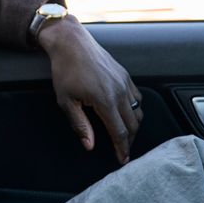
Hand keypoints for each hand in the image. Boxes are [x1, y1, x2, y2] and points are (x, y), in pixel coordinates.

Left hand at [37, 15, 142, 164]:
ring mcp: (125, 82)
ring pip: (138, 111)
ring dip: (133, 125)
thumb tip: (89, 145)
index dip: (122, 149)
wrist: (71, 43)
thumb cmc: (65, 70)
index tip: (122, 159)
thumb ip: (79, 124)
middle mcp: (120, 92)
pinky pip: (137, 97)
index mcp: (105, 100)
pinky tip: (126, 113)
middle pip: (133, 124)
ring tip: (124, 134)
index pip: (119, 132)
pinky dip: (135, 109)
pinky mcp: (125, 75)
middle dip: (129, 140)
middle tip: (123, 150)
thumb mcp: (65, 101)